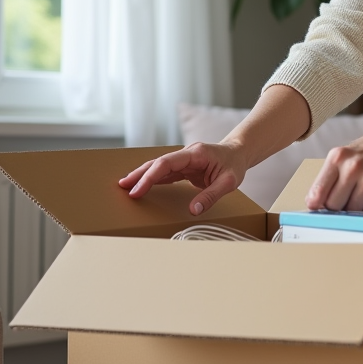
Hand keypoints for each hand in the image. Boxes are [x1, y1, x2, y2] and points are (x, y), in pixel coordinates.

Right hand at [118, 142, 247, 215]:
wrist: (240, 152)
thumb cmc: (235, 164)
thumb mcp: (229, 181)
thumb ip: (211, 195)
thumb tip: (193, 211)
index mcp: (195, 154)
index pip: (166, 163)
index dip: (150, 177)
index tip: (137, 190)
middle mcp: (186, 154)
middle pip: (158, 163)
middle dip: (139, 174)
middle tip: (122, 187)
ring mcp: (184, 160)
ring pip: (159, 167)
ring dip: (143, 176)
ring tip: (126, 187)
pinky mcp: (185, 167)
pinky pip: (166, 173)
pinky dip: (154, 179)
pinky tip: (143, 186)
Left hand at [306, 128, 362, 211]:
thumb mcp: (345, 156)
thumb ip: (329, 177)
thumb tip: (314, 202)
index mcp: (337, 157)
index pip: (318, 191)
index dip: (316, 204)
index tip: (316, 209)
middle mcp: (353, 166)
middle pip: (334, 205)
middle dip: (338, 206)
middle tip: (346, 197)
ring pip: (353, 210)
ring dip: (357, 207)